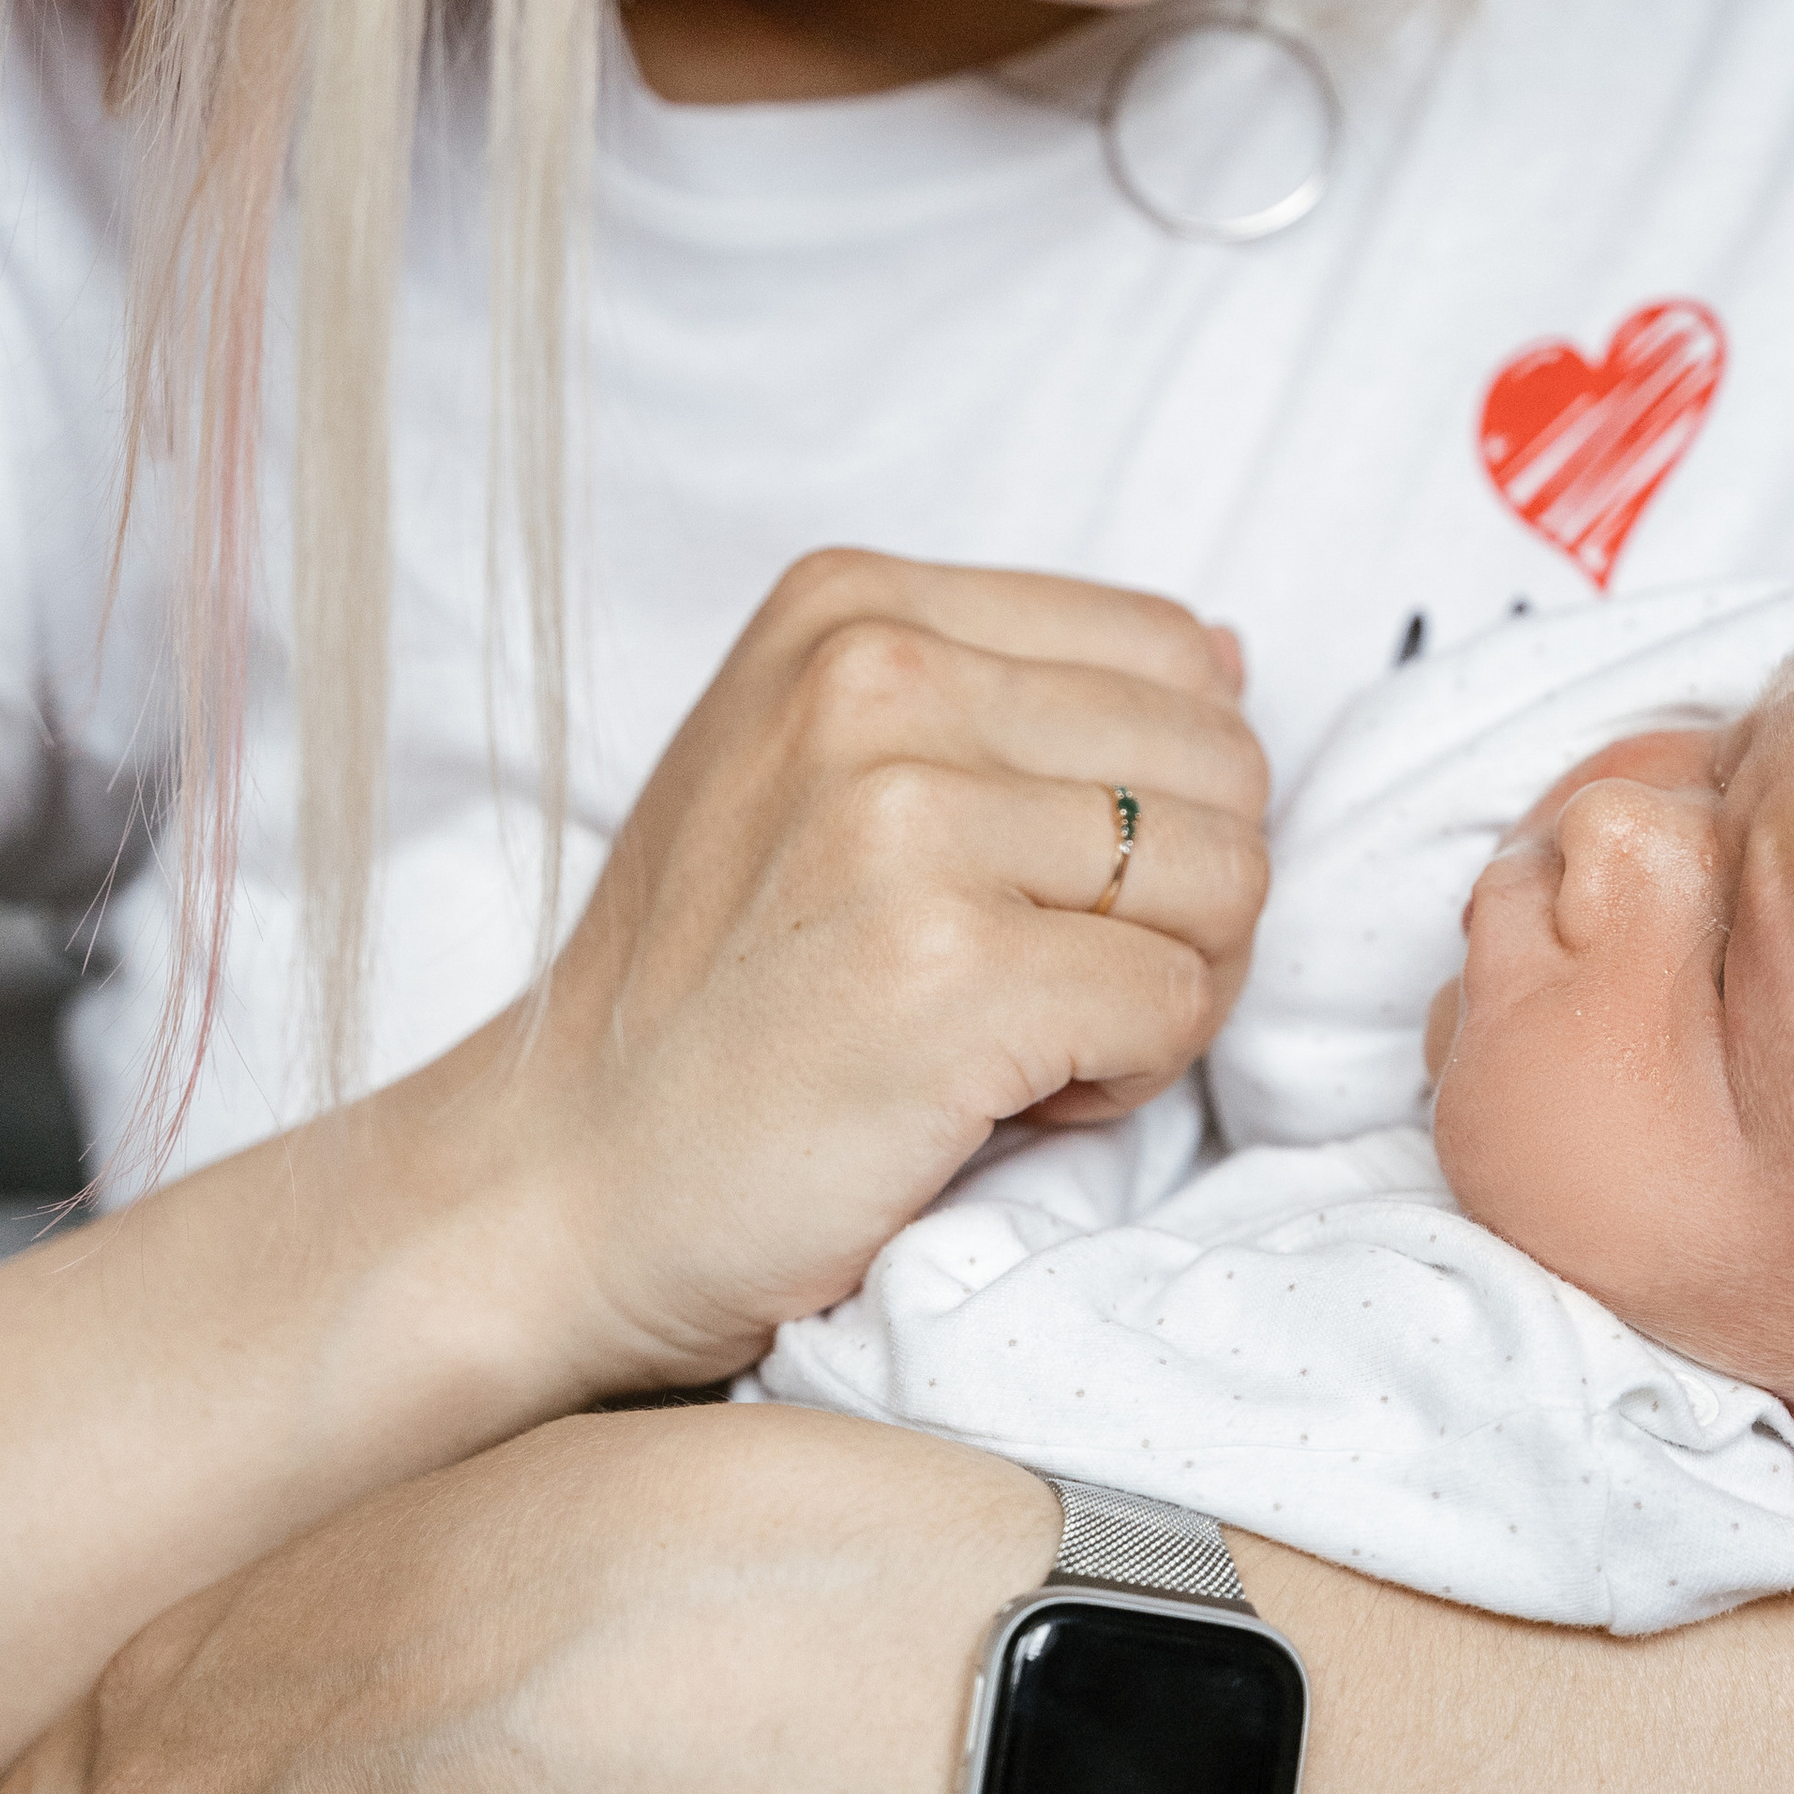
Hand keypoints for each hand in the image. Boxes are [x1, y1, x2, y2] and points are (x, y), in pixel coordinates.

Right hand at [483, 549, 1268, 1394]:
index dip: (1152, 804)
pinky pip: (1180, 1005)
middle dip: (1173, 904)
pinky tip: (993, 1098)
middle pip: (1224, 767)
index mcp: (854, 605)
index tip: (1024, 893)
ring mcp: (900, 816)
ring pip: (1228, 882)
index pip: (1181, 657)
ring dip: (1154, 993)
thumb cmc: (712, 1003)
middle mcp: (874, 676)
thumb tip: (1234, 660)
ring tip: (1004, 1037)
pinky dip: (1124, 1080)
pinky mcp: (943, 968)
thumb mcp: (820, 770)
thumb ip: (1010, 700)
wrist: (559, 1188)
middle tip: (1025, 985)